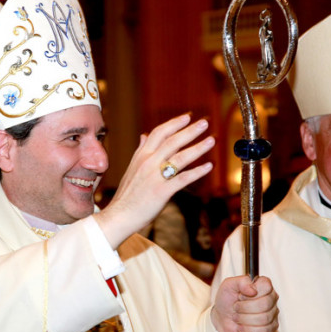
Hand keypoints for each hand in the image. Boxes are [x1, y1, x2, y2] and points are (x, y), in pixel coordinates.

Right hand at [96, 114, 214, 247]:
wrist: (119, 215)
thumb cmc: (127, 194)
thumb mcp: (131, 168)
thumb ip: (140, 151)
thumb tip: (144, 135)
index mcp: (140, 156)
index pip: (158, 133)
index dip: (174, 124)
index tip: (187, 117)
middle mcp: (148, 163)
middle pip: (172, 141)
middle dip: (190, 131)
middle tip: (205, 123)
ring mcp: (154, 176)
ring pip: (180, 157)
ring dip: (198, 148)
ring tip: (211, 140)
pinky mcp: (162, 191)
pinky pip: (183, 179)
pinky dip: (197, 172)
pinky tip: (209, 166)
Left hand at [212, 276, 278, 331]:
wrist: (222, 319)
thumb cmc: (227, 300)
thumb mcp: (228, 285)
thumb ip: (241, 282)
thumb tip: (253, 290)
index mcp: (262, 285)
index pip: (266, 285)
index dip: (250, 292)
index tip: (240, 295)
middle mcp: (271, 298)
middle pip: (265, 304)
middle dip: (244, 308)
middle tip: (236, 307)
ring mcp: (273, 313)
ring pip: (264, 318)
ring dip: (244, 319)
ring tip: (237, 317)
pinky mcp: (271, 328)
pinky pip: (264, 330)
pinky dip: (248, 330)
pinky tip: (242, 327)